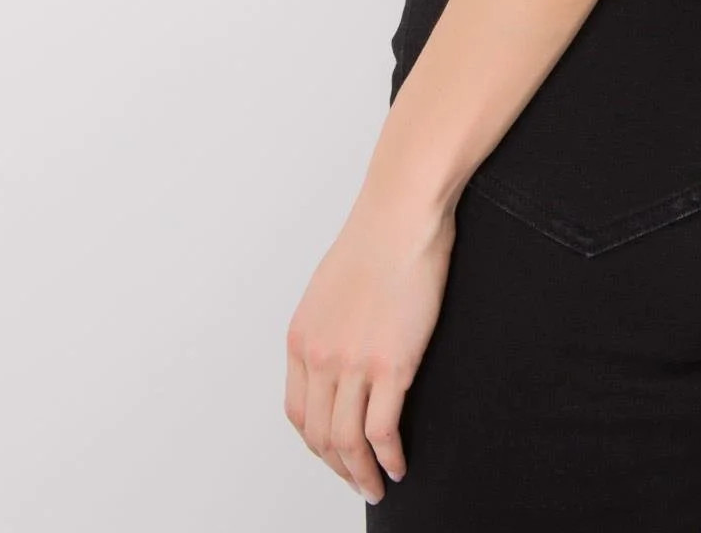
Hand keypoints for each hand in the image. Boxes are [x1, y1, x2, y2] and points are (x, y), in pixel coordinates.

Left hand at [284, 187, 455, 504]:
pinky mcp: (392, 363)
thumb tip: (345, 352)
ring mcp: (354, 363)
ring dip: (362, 474)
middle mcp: (319, 357)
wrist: (402, 213)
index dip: (317, 444)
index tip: (336, 455)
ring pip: (348, 442)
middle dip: (339, 468)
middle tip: (360, 482)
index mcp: (301, 339)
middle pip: (320, 436)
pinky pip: (383, 430)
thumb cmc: (378, 237)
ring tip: (378, 486)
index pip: (298, 414)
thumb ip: (331, 326)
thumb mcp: (332, 288)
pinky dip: (388, 457)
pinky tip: (398, 465)